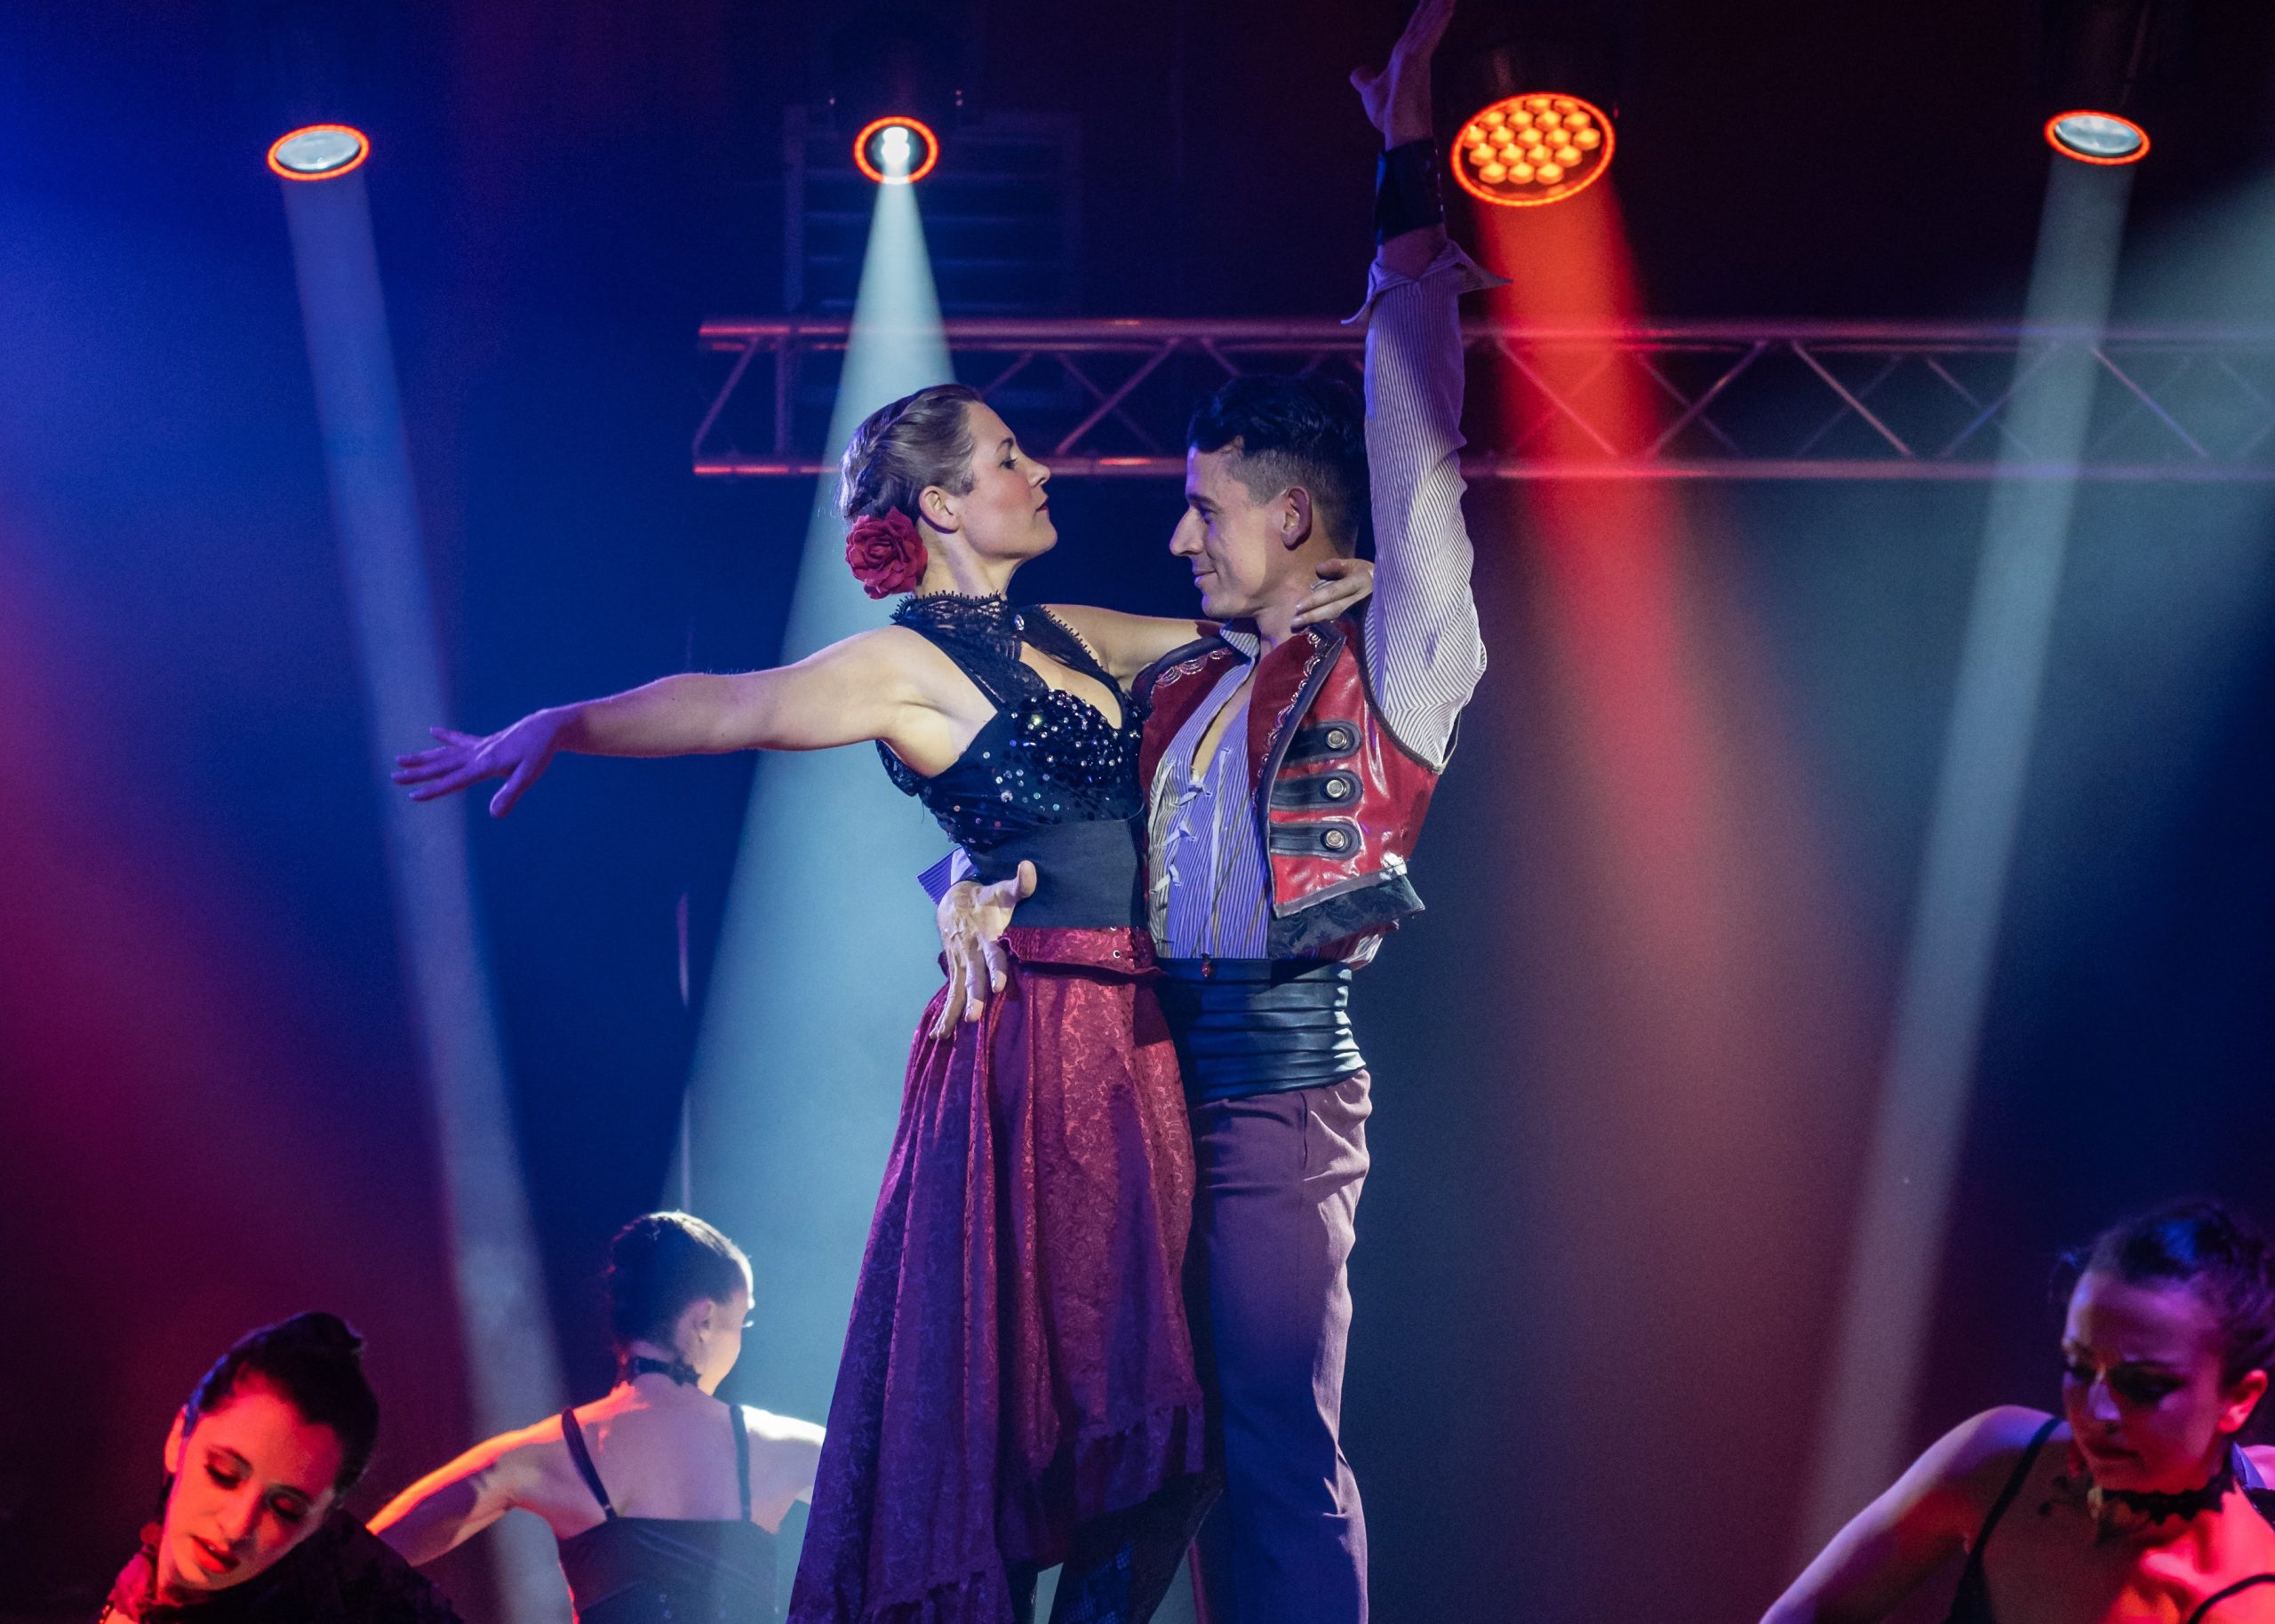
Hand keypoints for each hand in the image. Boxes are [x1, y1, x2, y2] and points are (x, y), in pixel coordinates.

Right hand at [391, 710, 566, 816]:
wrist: (546, 727)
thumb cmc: (539, 753)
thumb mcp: (528, 776)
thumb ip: (510, 794)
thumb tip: (494, 815)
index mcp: (484, 764)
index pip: (454, 780)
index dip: (433, 789)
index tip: (412, 795)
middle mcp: (477, 754)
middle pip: (441, 765)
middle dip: (417, 773)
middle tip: (393, 776)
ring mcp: (479, 747)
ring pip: (445, 753)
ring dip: (423, 757)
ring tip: (400, 758)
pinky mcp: (486, 742)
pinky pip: (462, 740)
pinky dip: (447, 737)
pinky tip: (432, 731)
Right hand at [932, 861, 1034, 1039]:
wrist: (953, 900)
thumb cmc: (987, 900)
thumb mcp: (1003, 891)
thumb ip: (1020, 884)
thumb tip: (1029, 866)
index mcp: (986, 936)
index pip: (992, 955)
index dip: (995, 969)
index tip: (998, 985)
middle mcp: (971, 953)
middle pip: (972, 978)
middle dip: (973, 997)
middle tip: (974, 1017)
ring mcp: (961, 964)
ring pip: (958, 990)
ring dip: (954, 1011)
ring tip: (947, 1033)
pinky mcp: (955, 971)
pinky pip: (951, 995)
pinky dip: (945, 1014)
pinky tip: (939, 1035)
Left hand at [1291, 556, 1374, 628]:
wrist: (1392, 590)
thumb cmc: (1368, 575)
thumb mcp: (1355, 565)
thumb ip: (1337, 566)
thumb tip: (1318, 569)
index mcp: (1359, 581)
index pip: (1334, 592)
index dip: (1316, 600)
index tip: (1298, 607)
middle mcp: (1362, 599)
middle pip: (1334, 609)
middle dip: (1313, 617)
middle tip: (1294, 622)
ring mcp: (1364, 613)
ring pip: (1338, 620)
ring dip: (1318, 625)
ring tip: (1299, 630)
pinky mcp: (1364, 623)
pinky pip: (1343, 626)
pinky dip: (1328, 630)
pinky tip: (1314, 634)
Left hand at [1351, 0, 1456, 147]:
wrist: (1399, 135)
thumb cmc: (1389, 116)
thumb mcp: (1370, 92)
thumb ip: (1365, 80)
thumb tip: (1358, 73)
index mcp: (1404, 58)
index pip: (1414, 29)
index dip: (1421, 12)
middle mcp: (1413, 55)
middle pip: (1423, 22)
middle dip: (1433, 5)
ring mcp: (1417, 57)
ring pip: (1429, 25)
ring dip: (1439, 7)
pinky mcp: (1417, 62)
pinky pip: (1428, 36)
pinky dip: (1437, 21)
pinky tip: (1446, 6)